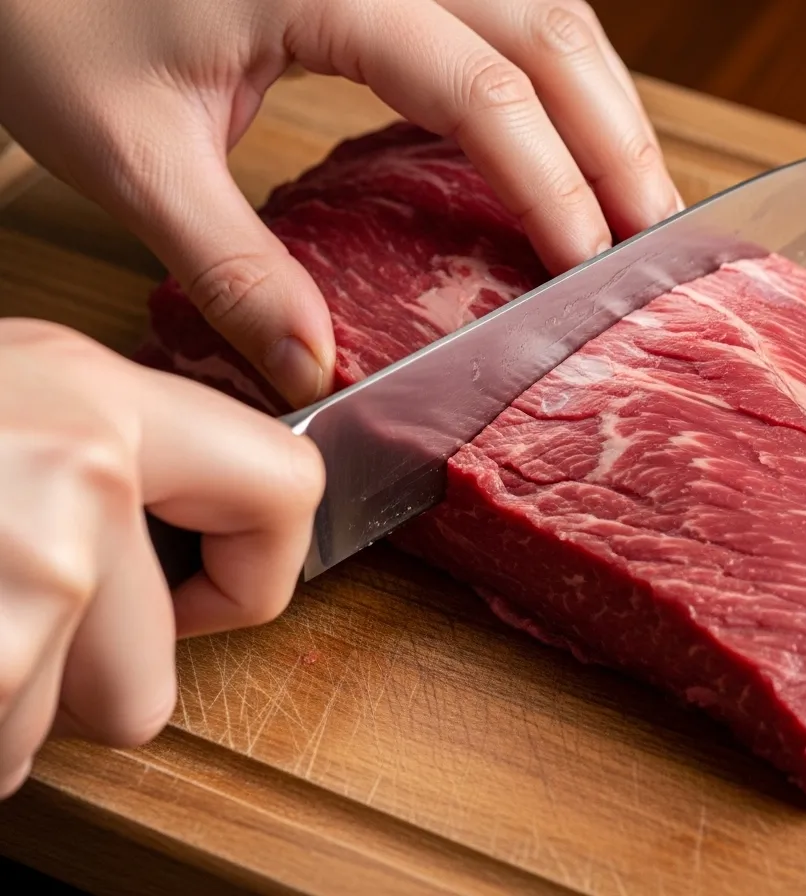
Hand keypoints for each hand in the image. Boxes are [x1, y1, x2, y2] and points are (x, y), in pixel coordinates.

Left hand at [0, 0, 679, 407]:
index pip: (479, 83)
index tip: (586, 263)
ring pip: (544, 1)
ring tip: (637, 189)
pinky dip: (557, 66)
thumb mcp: (129, 151)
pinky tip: (572, 125)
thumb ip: (230, 264)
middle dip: (616, 134)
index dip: (548, 176)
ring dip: (603, 95)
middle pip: (546, 25)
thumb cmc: (49, 15)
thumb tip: (312, 368)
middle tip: (658, 233)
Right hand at [0, 319, 322, 797]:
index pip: (289, 490)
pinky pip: (2, 756)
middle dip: (76, 682)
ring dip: (4, 701)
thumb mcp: (3, 396)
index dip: (256, 573)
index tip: (202, 594)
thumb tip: (199, 522)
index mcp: (96, 394)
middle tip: (6, 613)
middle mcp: (80, 472)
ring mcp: (35, 566)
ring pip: (57, 728)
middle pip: (151, 679)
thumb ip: (105, 449)